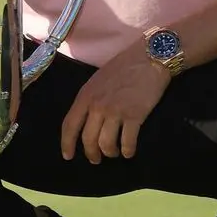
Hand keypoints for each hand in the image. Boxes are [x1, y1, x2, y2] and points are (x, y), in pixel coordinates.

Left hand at [60, 42, 171, 162]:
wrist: (149, 57)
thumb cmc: (124, 66)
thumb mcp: (98, 79)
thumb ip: (91, 98)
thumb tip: (88, 119)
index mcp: (86, 96)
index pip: (70, 125)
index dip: (67, 144)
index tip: (68, 156)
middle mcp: (97, 106)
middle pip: (88, 140)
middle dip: (91, 154)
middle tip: (97, 159)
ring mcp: (116, 112)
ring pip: (106, 144)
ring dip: (110, 153)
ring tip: (115, 153)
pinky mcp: (134, 116)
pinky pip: (127, 142)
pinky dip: (127, 151)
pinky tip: (129, 151)